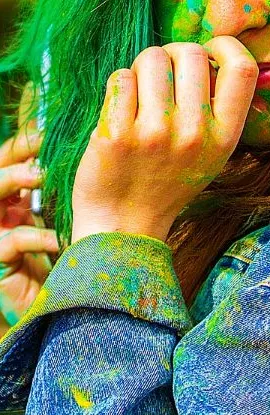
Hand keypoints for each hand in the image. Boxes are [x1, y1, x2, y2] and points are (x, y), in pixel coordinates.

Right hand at [0, 83, 59, 327]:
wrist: (68, 302)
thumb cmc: (72, 250)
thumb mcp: (74, 209)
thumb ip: (76, 181)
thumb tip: (101, 141)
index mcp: (20, 191)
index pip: (15, 153)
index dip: (29, 138)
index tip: (52, 126)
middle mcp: (5, 207)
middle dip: (17, 151)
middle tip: (42, 142)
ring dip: (15, 179)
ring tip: (39, 174)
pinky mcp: (1, 261)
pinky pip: (11, 243)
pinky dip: (36, 237)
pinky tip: (57, 237)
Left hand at [71, 36, 258, 243]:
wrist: (122, 227)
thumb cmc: (166, 179)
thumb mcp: (210, 153)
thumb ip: (215, 107)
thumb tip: (207, 51)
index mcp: (225, 137)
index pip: (243, 68)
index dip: (225, 46)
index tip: (208, 51)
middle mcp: (194, 134)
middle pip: (191, 52)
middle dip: (172, 54)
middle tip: (162, 75)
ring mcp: (155, 134)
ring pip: (152, 58)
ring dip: (142, 67)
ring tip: (139, 92)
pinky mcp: (116, 134)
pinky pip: (120, 77)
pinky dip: (119, 84)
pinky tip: (120, 108)